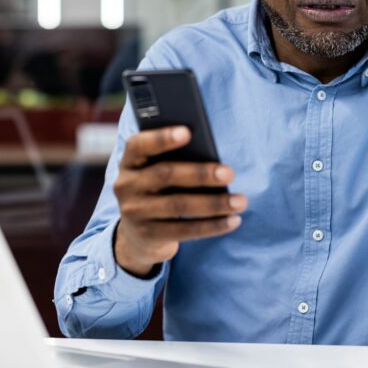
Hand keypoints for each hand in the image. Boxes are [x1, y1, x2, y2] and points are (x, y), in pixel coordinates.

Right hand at [112, 126, 245, 276]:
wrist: (136, 234)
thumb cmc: (158, 190)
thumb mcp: (157, 171)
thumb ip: (173, 160)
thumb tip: (211, 157)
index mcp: (129, 162)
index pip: (139, 145)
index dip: (161, 138)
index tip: (188, 132)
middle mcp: (126, 185)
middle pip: (165, 175)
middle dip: (200, 174)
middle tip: (230, 173)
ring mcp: (135, 212)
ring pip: (178, 206)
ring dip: (213, 203)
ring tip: (240, 201)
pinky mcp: (148, 235)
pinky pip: (184, 231)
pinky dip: (212, 226)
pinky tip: (233, 220)